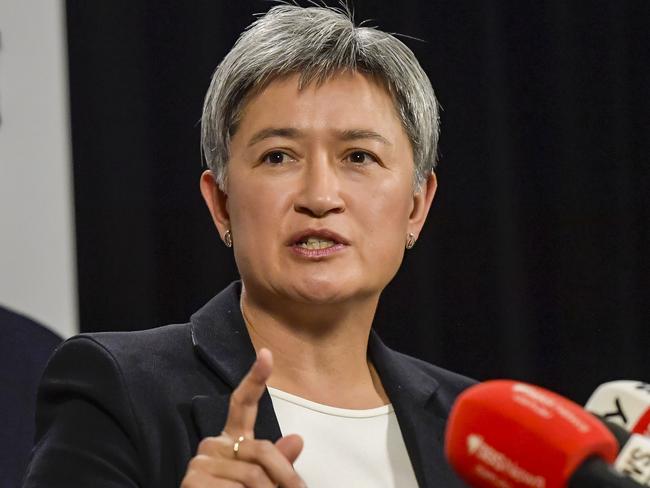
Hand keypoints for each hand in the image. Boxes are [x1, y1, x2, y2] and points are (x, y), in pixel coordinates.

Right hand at [181, 348, 305, 486]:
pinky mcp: (193, 482)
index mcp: (232, 439)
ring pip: (252, 475)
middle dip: (284, 475)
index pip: (243, 404)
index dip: (255, 378)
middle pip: (262, 448)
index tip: (267, 354)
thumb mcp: (264, 482)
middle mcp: (212, 444)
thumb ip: (278, 462)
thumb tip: (298, 439)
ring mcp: (200, 462)